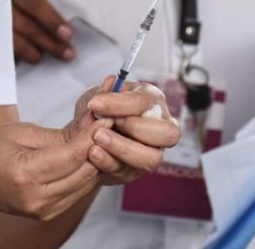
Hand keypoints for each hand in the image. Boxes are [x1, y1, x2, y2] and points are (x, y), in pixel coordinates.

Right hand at [0, 119, 111, 220]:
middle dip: (100, 146)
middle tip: (107, 122)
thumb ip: (60, 134)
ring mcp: (43, 210)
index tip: (108, 115)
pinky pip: (77, 192)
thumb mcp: (21, 132)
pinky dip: (84, 174)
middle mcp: (37, 198)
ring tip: (99, 137)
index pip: (74, 154)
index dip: (95, 134)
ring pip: (86, 184)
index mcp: (26, 173)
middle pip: (85, 171)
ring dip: (96, 160)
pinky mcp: (47, 214)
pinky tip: (85, 156)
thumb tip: (93, 126)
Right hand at [11, 0, 74, 63]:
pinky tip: (19, 61)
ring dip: (30, 52)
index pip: (34, 3)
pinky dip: (9, 56)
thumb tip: (58, 28)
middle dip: (49, 42)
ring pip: (10, 41)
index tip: (69, 34)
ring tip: (40, 58)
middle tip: (67, 55)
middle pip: (27, 26)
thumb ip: (27, 4)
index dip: (52, 19)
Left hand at [66, 76, 180, 184]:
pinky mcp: (139, 170)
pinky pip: (132, 171)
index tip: (94, 104)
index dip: (119, 104)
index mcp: (151, 99)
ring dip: (123, 149)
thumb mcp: (95, 97)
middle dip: (136, 129)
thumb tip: (111, 82)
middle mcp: (160, 126)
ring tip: (96, 141)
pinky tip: (93, 154)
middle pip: (168, 133)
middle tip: (105, 126)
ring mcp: (153, 151)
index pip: (145, 101)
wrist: (86, 137)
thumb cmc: (98, 111)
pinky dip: (110, 162)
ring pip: (153, 158)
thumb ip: (102, 92)